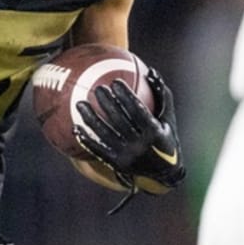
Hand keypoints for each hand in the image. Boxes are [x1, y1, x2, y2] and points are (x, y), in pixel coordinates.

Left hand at [74, 69, 184, 192]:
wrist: (164, 173)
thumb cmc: (165, 138)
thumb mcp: (168, 118)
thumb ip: (161, 95)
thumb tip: (150, 71)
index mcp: (154, 132)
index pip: (137, 111)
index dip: (126, 96)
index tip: (116, 82)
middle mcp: (140, 145)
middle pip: (119, 120)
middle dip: (107, 103)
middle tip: (97, 89)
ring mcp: (127, 155)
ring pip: (105, 135)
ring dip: (91, 118)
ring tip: (80, 104)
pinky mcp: (117, 164)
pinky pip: (98, 150)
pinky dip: (86, 139)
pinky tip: (75, 128)